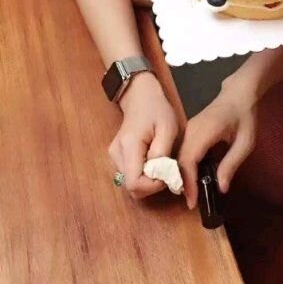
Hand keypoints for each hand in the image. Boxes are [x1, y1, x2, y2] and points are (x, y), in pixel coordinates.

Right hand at [108, 74, 179, 199]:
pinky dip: (143, 175)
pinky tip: (153, 162)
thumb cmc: (156, 110)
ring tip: (161, 163)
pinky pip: (130, 175)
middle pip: (132, 187)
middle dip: (152, 184)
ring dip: (148, 180)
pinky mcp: (117, 158)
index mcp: (129, 147)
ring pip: (131, 183)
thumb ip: (162, 154)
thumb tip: (160, 176)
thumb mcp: (167, 128)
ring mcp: (114, 157)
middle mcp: (116, 155)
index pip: (134, 183)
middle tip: (167, 169)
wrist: (140, 97)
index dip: (153, 186)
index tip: (167, 174)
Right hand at [179, 81, 257, 209]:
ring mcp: (188, 130)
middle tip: (191, 203)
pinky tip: (192, 179)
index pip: (188, 162)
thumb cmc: (245, 117)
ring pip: (178, 157)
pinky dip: (184, 167)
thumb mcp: (245, 143)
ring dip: (182, 176)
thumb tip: (221, 188)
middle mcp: (190, 131)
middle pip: (179, 161)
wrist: (239, 94)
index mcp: (204, 132)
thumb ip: (231, 164)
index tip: (192, 202)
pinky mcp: (189, 131)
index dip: (188, 183)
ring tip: (191, 194)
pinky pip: (182, 152)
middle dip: (183, 183)